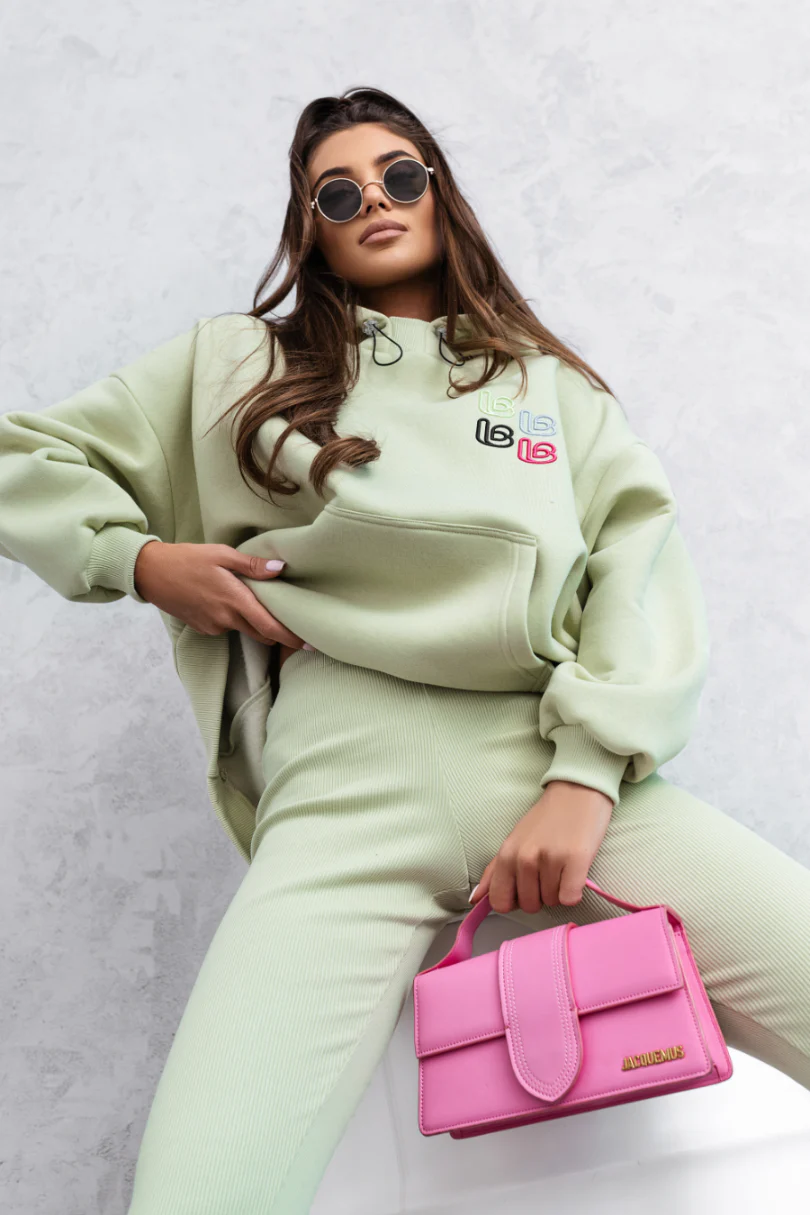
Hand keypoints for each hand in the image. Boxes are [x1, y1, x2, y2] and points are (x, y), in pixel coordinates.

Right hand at [133, 540, 310, 650]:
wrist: (150, 573)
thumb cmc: (187, 559)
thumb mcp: (221, 555)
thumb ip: (252, 565)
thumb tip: (280, 569)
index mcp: (235, 600)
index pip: (270, 626)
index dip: (291, 637)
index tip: (310, 644)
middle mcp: (226, 619)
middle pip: (262, 633)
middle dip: (277, 632)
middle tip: (294, 623)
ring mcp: (214, 627)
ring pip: (245, 630)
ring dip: (255, 623)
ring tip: (258, 605)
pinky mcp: (203, 628)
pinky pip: (227, 628)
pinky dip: (235, 619)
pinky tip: (228, 602)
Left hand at [469, 781, 613, 912]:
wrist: (577, 792)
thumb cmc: (546, 820)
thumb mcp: (514, 841)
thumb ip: (493, 871)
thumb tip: (475, 899)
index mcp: (506, 854)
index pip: (499, 902)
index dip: (514, 902)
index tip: (525, 889)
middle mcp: (525, 858)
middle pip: (530, 905)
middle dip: (540, 895)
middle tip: (548, 871)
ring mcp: (550, 859)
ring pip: (552, 902)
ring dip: (558, 890)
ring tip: (562, 865)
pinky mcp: (576, 860)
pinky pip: (570, 899)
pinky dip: (574, 891)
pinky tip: (574, 872)